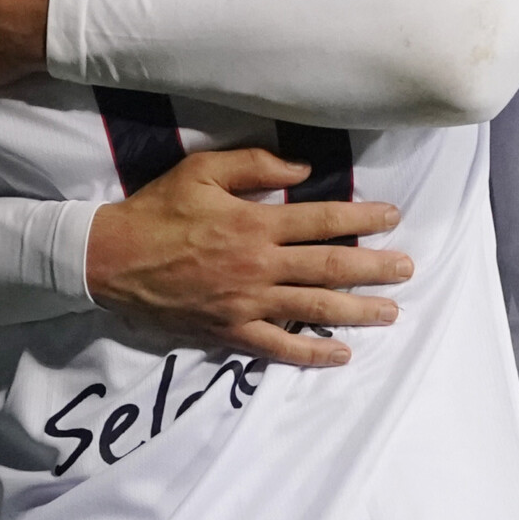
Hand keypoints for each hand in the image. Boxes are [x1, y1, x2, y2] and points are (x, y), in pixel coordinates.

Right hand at [86, 148, 410, 365]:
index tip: (392, 218)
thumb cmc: (157, 210)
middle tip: (408, 269)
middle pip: (330, 268)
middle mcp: (259, 264)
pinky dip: (312, 354)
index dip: (363, 219)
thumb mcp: (202, 171)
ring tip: (391, 312)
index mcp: (255, 222)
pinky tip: (341, 354)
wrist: (110, 260)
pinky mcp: (230, 331)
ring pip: (315, 309)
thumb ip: (255, 166)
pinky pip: (279, 347)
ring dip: (358, 311)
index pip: (324, 220)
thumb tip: (302, 169)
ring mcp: (247, 302)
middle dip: (375, 268)